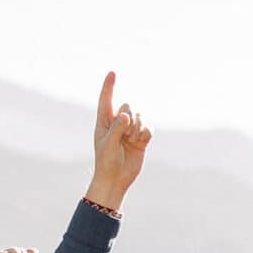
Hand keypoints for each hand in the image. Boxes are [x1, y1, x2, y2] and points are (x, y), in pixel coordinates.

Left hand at [89, 71, 151, 211]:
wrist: (116, 179)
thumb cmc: (106, 162)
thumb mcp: (108, 145)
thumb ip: (116, 128)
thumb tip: (126, 114)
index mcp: (104, 122)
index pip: (106, 100)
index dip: (109, 86)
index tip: (112, 73)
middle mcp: (118, 123)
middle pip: (128, 106)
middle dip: (130, 117)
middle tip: (125, 133)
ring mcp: (130, 131)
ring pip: (140, 116)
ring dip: (138, 126)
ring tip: (132, 139)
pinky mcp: (141, 139)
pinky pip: (149, 127)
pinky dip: (147, 132)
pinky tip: (142, 141)